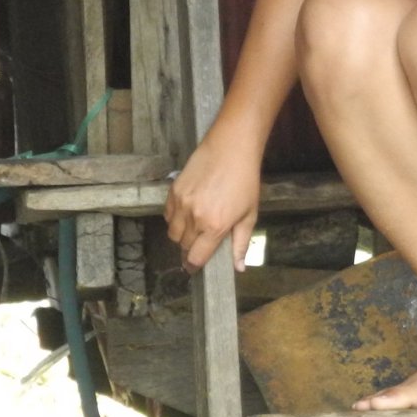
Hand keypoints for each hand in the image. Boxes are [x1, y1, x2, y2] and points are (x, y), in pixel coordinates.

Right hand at [164, 129, 261, 271]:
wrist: (230, 149)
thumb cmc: (245, 181)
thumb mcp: (249, 214)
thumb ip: (241, 243)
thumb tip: (238, 267)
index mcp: (215, 226)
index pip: (196, 257)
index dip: (194, 266)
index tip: (195, 268)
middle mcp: (194, 218)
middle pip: (184, 246)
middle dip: (192, 248)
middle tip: (202, 242)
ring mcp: (181, 204)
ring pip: (173, 232)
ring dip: (182, 235)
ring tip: (196, 227)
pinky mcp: (173, 192)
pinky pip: (167, 215)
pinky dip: (175, 219)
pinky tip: (188, 213)